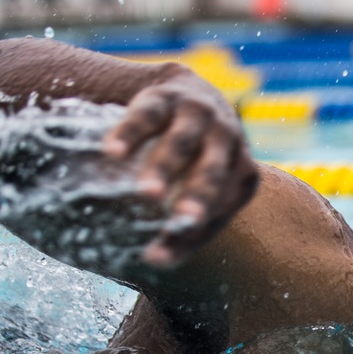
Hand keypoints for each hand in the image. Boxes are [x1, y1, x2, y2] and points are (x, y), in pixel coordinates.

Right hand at [102, 69, 257, 266]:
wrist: (184, 92)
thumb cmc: (193, 157)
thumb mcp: (198, 186)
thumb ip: (185, 220)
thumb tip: (156, 261)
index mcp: (241, 172)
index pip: (221, 209)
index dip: (192, 234)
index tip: (157, 259)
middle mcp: (227, 141)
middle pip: (213, 173)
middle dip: (198, 197)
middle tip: (181, 219)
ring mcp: (200, 114)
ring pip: (183, 142)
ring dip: (166, 167)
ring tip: (145, 193)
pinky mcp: (167, 94)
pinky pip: (149, 114)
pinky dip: (131, 133)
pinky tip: (111, 153)